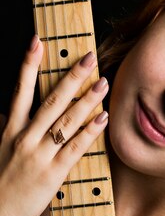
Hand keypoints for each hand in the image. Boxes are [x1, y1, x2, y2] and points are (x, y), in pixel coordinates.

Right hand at [0, 35, 108, 215]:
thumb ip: (7, 128)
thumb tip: (9, 112)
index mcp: (10, 130)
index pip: (19, 90)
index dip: (29, 64)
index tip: (38, 42)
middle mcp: (24, 137)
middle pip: (52, 100)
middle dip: (72, 76)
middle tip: (88, 57)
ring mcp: (39, 155)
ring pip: (67, 120)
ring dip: (87, 99)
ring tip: (102, 81)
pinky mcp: (53, 173)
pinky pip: (76, 147)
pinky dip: (91, 131)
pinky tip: (104, 117)